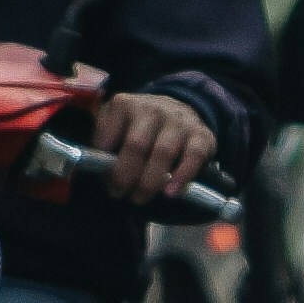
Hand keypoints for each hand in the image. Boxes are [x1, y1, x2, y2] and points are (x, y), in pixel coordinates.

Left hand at [87, 90, 217, 209]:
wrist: (176, 110)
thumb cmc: (138, 127)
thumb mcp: (114, 126)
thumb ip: (104, 145)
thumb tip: (102, 172)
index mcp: (124, 105)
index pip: (109, 138)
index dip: (106, 165)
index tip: (107, 181)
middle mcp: (152, 108)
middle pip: (136, 145)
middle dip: (125, 176)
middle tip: (121, 193)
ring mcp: (179, 120)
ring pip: (164, 152)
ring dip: (150, 181)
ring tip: (140, 197)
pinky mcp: (201, 134)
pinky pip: (193, 156)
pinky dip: (182, 177)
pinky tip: (171, 193)